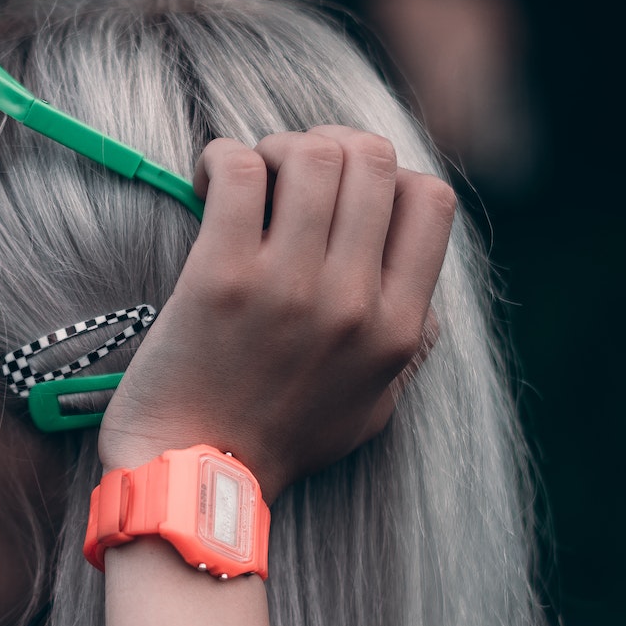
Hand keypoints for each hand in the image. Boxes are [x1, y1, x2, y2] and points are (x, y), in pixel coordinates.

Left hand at [97, 127, 455, 502]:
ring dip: (276, 148)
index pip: (431, 198)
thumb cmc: (277, 442)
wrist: (194, 477)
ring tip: (247, 176)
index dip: (389, 177)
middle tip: (286, 175)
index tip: (344, 194)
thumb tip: (421, 293)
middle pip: (372, 160)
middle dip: (329, 147)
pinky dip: (221, 157)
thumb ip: (408, 346)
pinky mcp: (220, 277)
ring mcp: (288, 286)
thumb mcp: (373, 406)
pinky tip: (206, 181)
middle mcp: (353, 302)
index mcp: (397, 327)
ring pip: (310, 153)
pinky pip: (237, 168)